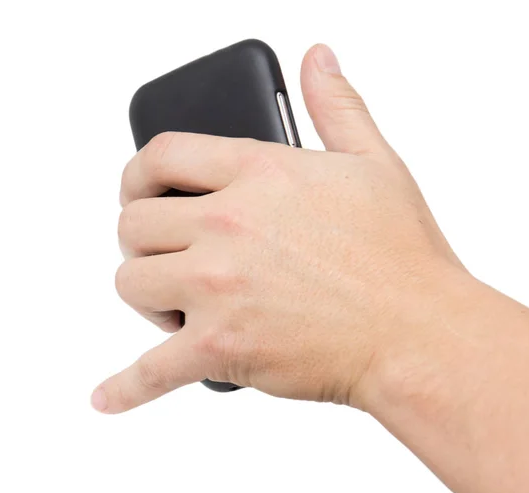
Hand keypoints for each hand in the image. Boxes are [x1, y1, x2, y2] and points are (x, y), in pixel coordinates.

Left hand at [91, 44, 465, 413]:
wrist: (420, 335)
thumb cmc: (403, 257)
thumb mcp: (374, 163)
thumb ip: (336, 106)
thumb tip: (318, 60)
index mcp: (259, 173)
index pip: (161, 156)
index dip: (139, 173)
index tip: (139, 190)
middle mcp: (228, 224)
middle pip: (134, 222)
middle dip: (146, 239)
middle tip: (170, 255)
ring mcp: (218, 287)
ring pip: (130, 281)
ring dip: (147, 293)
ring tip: (178, 304)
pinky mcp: (221, 348)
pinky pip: (150, 369)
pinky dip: (126, 387)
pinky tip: (109, 396)